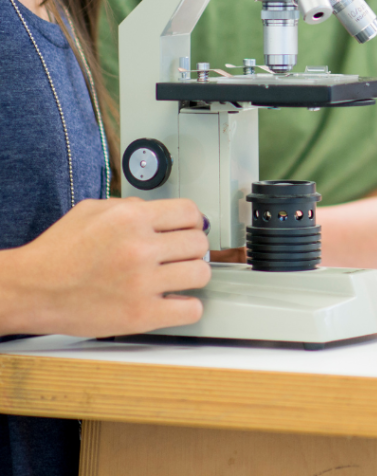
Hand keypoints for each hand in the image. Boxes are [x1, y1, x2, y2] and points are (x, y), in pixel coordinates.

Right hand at [1, 197, 209, 337]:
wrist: (30, 290)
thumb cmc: (58, 251)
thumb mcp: (94, 210)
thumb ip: (133, 206)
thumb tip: (164, 213)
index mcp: (132, 218)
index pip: (190, 212)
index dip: (193, 221)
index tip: (189, 229)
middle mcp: (140, 248)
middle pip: (199, 243)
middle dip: (191, 248)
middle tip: (180, 255)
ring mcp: (142, 284)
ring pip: (200, 274)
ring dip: (193, 275)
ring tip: (178, 277)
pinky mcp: (140, 316)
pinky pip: (190, 310)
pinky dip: (188, 307)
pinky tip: (174, 301)